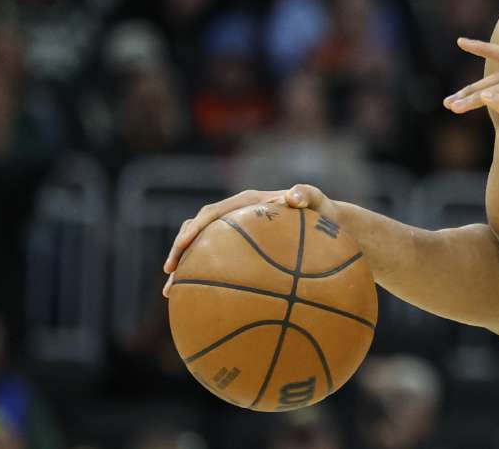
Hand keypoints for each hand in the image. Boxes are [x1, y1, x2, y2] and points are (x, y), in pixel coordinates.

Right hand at [162, 184, 335, 296]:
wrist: (329, 224)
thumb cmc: (323, 213)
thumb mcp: (318, 201)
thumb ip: (307, 195)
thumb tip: (292, 197)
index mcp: (248, 203)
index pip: (213, 213)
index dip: (194, 229)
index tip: (182, 246)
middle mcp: (237, 216)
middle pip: (199, 231)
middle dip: (180, 250)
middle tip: (170, 274)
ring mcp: (238, 234)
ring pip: (203, 249)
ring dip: (185, 268)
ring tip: (171, 293)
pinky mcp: (241, 250)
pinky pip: (218, 263)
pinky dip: (205, 279)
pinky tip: (199, 304)